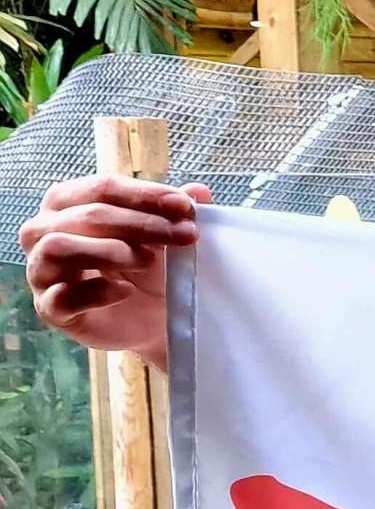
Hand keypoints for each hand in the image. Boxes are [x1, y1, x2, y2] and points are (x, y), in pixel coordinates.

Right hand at [19, 176, 211, 370]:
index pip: (101, 188)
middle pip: (87, 216)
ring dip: (112, 251)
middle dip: (142, 224)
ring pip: (59, 247)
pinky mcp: (49, 309)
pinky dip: (96, 292)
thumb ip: (176, 210)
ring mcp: (41, 270)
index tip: (185, 206)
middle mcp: (43, 232)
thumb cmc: (147, 268)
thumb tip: (199, 190)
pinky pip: (61, 296)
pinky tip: (125, 291)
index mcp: (67, 203)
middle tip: (184, 236)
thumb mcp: (165, 236)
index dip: (145, 194)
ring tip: (149, 261)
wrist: (151, 320)